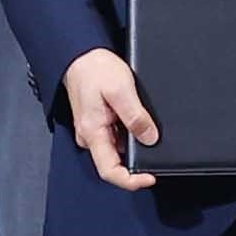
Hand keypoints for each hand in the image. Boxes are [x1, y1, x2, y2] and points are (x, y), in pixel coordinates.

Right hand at [62, 48, 158, 190]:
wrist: (81, 55)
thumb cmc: (95, 69)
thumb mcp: (121, 90)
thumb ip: (135, 116)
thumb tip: (150, 138)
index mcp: (93, 132)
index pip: (110, 171)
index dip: (131, 180)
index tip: (150, 177)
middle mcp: (90, 137)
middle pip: (115, 163)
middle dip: (137, 159)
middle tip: (154, 146)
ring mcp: (93, 131)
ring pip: (117, 149)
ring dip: (134, 144)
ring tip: (144, 123)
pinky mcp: (97, 124)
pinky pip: (115, 137)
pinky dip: (129, 133)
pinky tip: (135, 119)